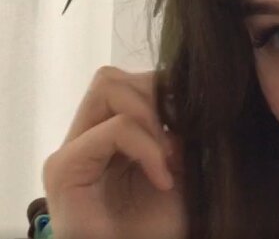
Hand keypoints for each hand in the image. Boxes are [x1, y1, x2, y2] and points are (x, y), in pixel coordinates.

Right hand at [42, 67, 186, 238]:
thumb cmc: (161, 222)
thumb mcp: (181, 164)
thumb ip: (178, 128)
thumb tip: (189, 93)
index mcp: (109, 133)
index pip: (129, 82)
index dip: (165, 90)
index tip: (193, 122)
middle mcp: (85, 137)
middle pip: (113, 78)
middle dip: (155, 97)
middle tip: (179, 138)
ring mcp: (72, 151)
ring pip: (109, 88)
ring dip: (152, 119)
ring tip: (170, 159)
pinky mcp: (65, 169)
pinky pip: (114, 129)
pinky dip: (147, 147)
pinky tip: (163, 178)